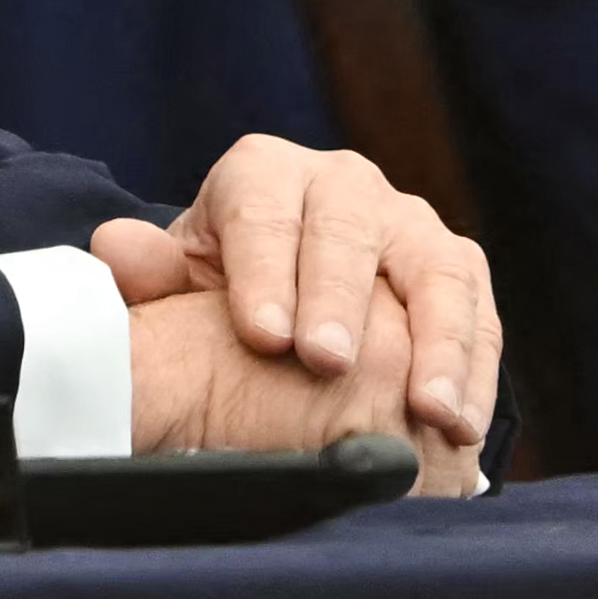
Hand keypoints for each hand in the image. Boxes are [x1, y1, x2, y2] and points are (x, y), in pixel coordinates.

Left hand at [98, 136, 495, 492]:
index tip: (263, 335)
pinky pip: (479, 314)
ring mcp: (409, 224)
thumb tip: (118, 251)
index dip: (263, 269)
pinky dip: (474, 372)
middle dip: (339, 298)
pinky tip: (462, 424)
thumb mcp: (177, 284)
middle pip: (347, 231)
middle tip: (327, 362)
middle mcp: (342, 183)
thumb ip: (146, 272)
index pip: (262, 210)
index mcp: (263, 173)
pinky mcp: (458, 269)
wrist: (284, 300)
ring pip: (433, 270)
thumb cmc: (222, 294)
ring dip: (435, 342)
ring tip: (426, 408)